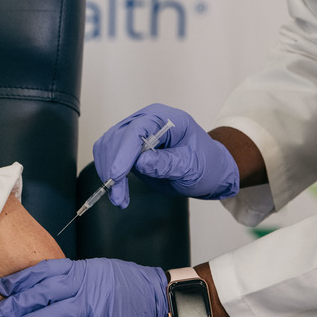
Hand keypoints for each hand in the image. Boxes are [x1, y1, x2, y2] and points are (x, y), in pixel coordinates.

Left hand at [0, 258, 170, 316]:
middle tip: (0, 311)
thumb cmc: (130, 286)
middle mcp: (86, 284)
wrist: (160, 301)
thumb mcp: (99, 271)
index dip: (21, 279)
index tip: (4, 287)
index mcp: (83, 269)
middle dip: (18, 302)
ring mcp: (94, 306)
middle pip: (43, 292)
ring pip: (53, 313)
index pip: (44, 270)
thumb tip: (45, 286)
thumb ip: (74, 277)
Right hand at [92, 103, 238, 207]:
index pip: (136, 130)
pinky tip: (117, 189)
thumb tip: (140, 163)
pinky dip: (108, 172)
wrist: (208, 169)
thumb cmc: (205, 164)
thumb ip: (168, 163)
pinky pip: (109, 154)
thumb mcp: (192, 167)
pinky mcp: (128, 146)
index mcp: (165, 118)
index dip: (123, 152)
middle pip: (117, 138)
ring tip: (119, 197)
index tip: (116, 175)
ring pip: (108, 146)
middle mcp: (146, 120)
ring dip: (107, 171)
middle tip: (117, 195)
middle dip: (113, 167)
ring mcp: (134, 132)